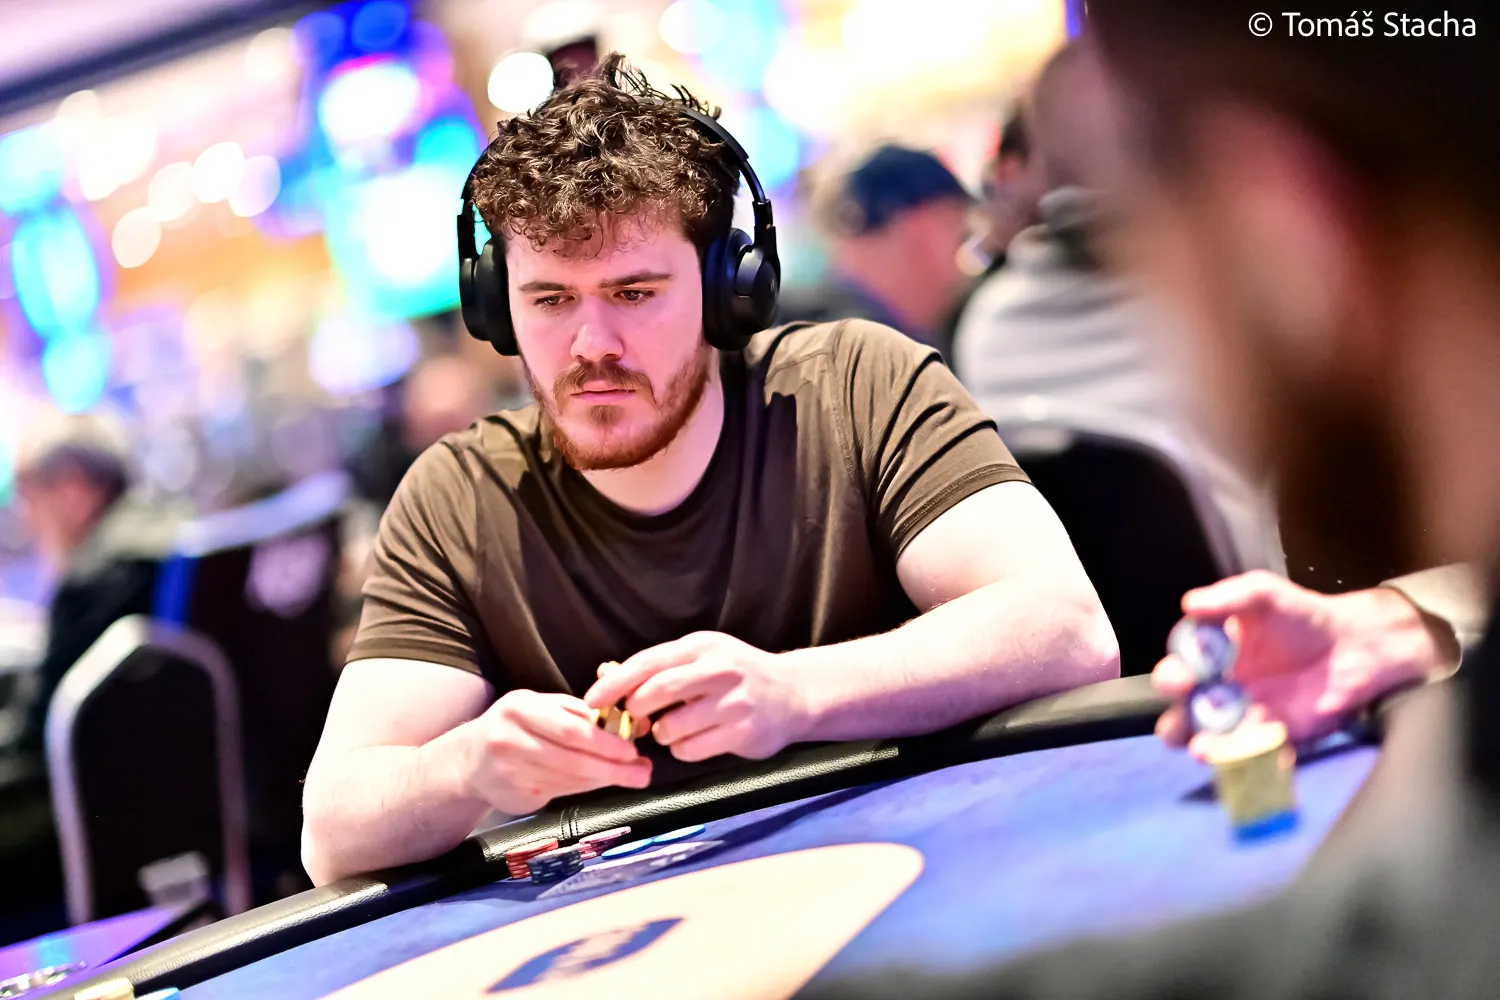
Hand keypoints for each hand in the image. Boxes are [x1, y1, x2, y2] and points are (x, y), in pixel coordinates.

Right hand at [457, 689, 650, 815]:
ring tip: (632, 778)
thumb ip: (579, 715)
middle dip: (612, 766)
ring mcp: (507, 770)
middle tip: (641, 771)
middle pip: (570, 756)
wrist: (468, 760)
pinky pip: (557, 792)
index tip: (633, 749)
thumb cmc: (516, 729)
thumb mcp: (541, 709)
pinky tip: (601, 783)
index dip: (605, 741)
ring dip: (604, 779)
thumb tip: (629, 725)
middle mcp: (509, 737)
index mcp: (520, 707)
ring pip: (567, 777)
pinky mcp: (511, 795)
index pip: (570, 727)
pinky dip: (584, 788)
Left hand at [584, 632, 810, 762]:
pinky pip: (690, 750)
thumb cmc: (737, 675)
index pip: (647, 663)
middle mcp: (718, 669)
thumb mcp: (702, 657)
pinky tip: (697, 740)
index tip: (591, 702)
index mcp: (701, 646)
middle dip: (637, 712)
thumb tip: (605, 675)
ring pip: (670, 728)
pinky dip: (683, 750)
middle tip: (638, 719)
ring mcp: (733, 702)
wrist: (794, 694)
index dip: (614, 684)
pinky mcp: (742, 732)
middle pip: (655, 693)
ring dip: (663, 734)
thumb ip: (660, 666)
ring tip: (677, 728)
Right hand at [1154, 571, 1455, 757]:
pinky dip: (1254, 763)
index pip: (1175, 673)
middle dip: (1176, 723)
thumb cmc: (1302, 616)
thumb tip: (1189, 604)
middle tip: (1185, 725)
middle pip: (1183, 716)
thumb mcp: (1264, 593)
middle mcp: (1218, 692)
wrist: (1355, 645)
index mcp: (1207, 659)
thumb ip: (1229, 596)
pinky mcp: (1276, 739)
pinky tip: (1258, 757)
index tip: (1183, 678)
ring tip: (1208, 751)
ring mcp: (1246, 719)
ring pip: (1212, 743)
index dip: (1171, 678)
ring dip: (1206, 749)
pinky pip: (1257, 758)